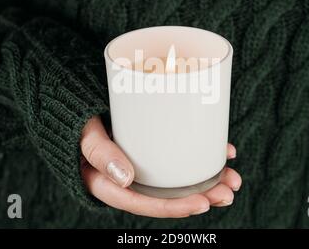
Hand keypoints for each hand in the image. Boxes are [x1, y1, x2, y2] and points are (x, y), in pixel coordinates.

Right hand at [80, 116, 241, 217]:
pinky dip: (201, 156)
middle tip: (228, 190)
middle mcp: (130, 178)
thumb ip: (99, 153)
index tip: (203, 203)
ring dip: (207, 180)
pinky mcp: (151, 147)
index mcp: (111, 184)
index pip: (146, 203)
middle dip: (202, 196)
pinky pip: (177, 157)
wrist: (75, 100)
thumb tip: (125, 179)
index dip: (175, 207)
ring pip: (177, 179)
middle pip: (167, 195)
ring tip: (233, 177)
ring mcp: (142, 163)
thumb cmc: (78, 117)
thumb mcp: (84, 134)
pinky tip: (222, 152)